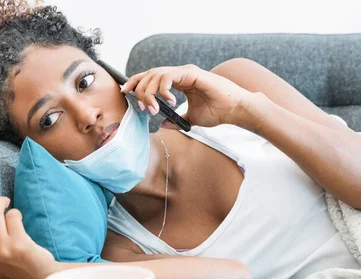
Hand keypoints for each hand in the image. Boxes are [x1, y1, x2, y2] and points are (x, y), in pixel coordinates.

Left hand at [121, 64, 252, 128]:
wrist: (234, 110)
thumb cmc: (218, 112)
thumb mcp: (192, 118)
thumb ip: (177, 119)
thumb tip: (163, 125)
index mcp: (180, 81)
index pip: (152, 77)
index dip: (137, 82)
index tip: (126, 92)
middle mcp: (181, 73)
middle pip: (150, 74)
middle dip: (141, 89)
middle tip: (144, 107)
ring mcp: (186, 72)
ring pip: (157, 74)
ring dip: (151, 91)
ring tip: (155, 108)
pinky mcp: (192, 73)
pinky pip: (170, 76)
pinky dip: (164, 88)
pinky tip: (169, 101)